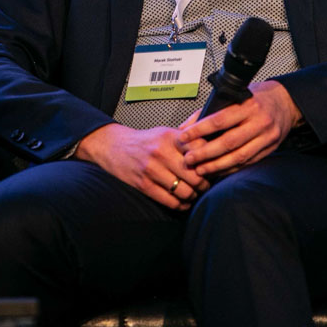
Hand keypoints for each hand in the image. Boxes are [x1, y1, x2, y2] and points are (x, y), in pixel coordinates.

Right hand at [75, 122, 209, 209]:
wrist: (115, 147)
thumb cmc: (146, 141)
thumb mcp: (166, 130)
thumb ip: (188, 130)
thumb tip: (208, 121)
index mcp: (169, 136)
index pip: (199, 149)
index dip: (209, 159)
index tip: (212, 165)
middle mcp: (161, 152)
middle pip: (195, 174)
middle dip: (204, 182)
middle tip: (206, 184)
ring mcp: (152, 170)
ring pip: (184, 191)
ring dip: (193, 195)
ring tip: (195, 193)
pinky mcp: (144, 185)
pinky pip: (170, 201)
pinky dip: (181, 205)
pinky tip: (183, 202)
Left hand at [178, 80, 303, 176]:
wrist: (285, 102)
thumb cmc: (257, 98)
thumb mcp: (236, 96)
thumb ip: (211, 110)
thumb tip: (186, 126)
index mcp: (248, 105)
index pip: (219, 120)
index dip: (199, 130)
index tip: (184, 137)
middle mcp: (259, 121)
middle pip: (228, 142)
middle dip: (205, 153)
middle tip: (189, 159)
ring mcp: (266, 137)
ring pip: (238, 157)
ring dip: (216, 166)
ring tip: (200, 169)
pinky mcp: (270, 149)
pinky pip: (247, 163)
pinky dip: (230, 169)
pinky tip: (217, 171)